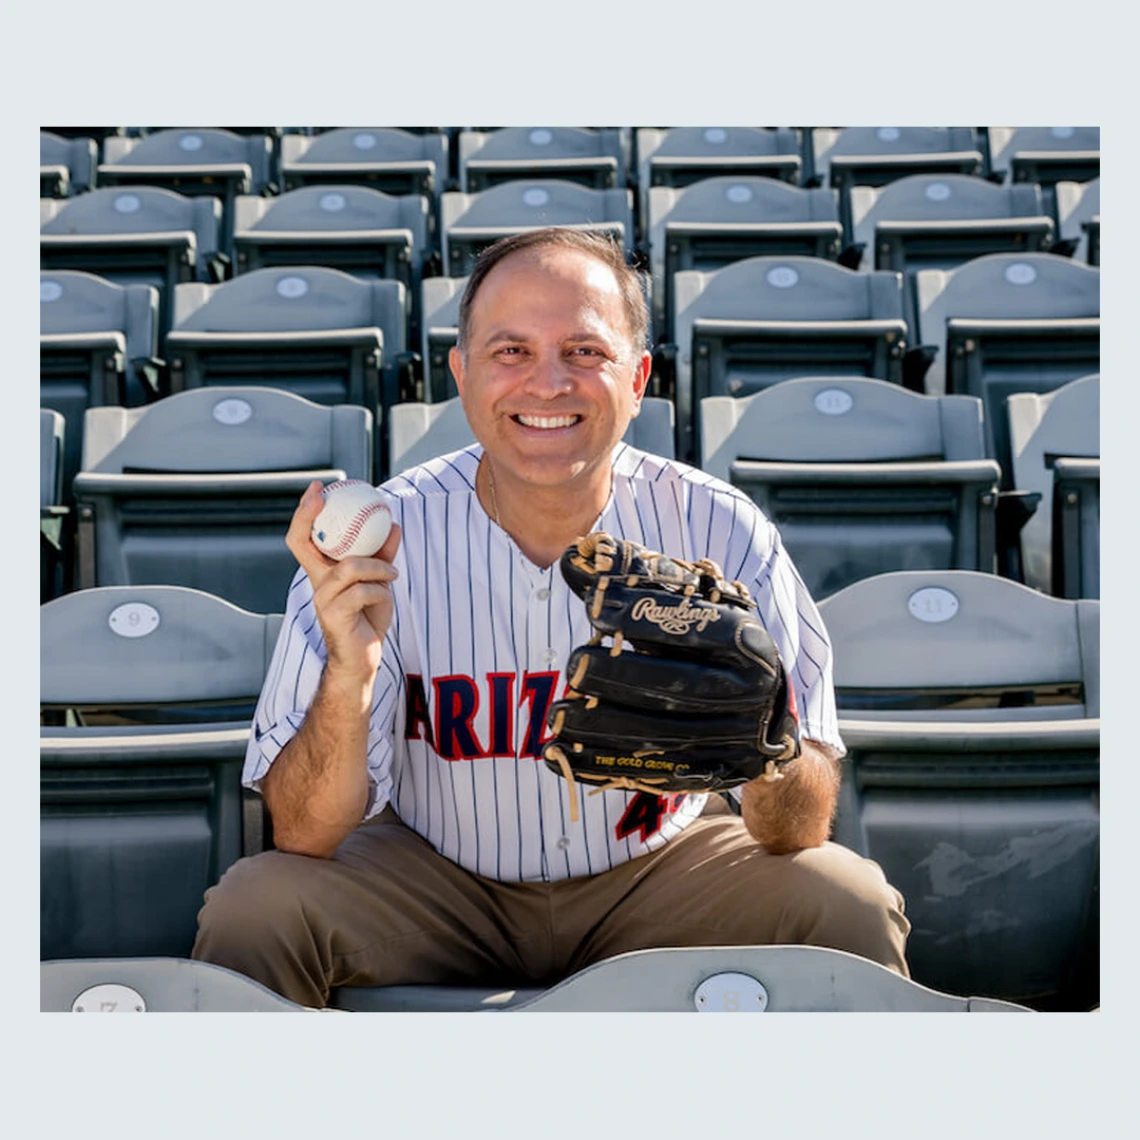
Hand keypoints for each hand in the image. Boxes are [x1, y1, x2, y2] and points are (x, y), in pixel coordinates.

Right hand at [285, 480, 402, 680]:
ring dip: (377, 566)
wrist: (363, 659)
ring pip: (350, 567)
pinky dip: (380, 591)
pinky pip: (362, 591)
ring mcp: (323, 599)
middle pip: (302, 542)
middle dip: (309, 515)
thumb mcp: (378, 581)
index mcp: (322, 572)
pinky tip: (387, 596)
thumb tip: (393, 524)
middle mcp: (317, 582)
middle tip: (326, 495)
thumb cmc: (367, 618)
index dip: (305, 512)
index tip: (317, 488)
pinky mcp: (334, 616)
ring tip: (392, 572)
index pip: (302, 538)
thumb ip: (383, 554)